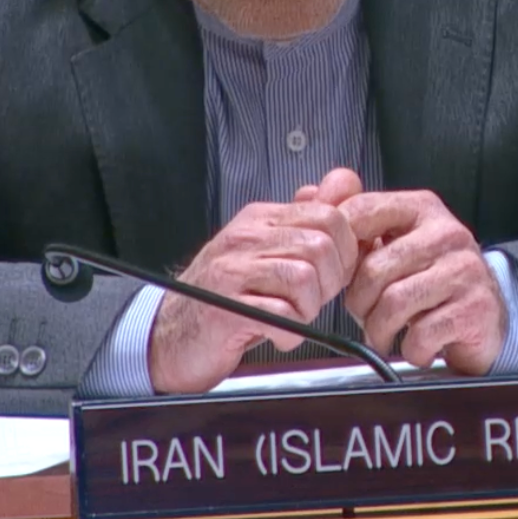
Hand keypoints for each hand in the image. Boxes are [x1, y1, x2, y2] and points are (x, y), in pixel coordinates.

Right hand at [149, 168, 362, 394]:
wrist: (170, 334)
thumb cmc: (223, 295)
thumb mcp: (264, 248)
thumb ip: (304, 219)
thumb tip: (343, 184)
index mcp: (259, 219)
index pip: (329, 214)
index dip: (347, 250)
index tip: (335, 272)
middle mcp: (245, 238)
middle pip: (322, 246)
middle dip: (330, 282)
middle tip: (311, 300)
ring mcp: (232, 271)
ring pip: (305, 279)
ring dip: (308, 310)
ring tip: (290, 317)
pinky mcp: (226, 308)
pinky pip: (283, 317)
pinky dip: (289, 334)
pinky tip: (275, 333)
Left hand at [341, 190, 505, 375]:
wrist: (482, 319)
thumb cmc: (429, 281)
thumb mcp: (390, 242)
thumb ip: (351, 219)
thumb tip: (309, 194)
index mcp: (420, 208)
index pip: (361, 212)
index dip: (339, 249)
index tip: (339, 274)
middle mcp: (446, 232)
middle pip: (373, 269)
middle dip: (359, 303)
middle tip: (365, 314)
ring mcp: (464, 269)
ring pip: (393, 303)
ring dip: (380, 330)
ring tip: (385, 333)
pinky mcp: (475, 308)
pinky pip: (420, 334)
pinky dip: (411, 349)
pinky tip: (418, 344)